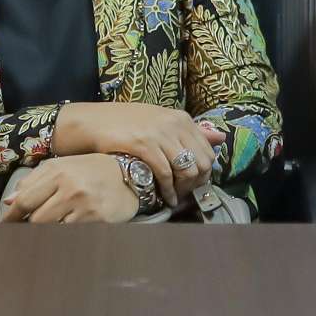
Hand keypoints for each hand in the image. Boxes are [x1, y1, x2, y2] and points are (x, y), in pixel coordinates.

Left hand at [0, 154, 139, 223]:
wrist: (131, 174)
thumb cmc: (93, 170)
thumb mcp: (64, 166)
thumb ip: (35, 180)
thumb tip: (11, 201)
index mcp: (57, 171)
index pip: (25, 199)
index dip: (11, 217)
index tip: (3, 226)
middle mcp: (70, 187)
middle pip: (35, 218)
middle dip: (25, 229)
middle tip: (18, 235)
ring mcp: (84, 205)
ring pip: (51, 229)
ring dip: (42, 235)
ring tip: (40, 236)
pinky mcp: (97, 220)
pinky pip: (71, 235)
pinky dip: (63, 237)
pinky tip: (63, 235)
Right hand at [54, 102, 224, 208]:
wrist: (93, 122)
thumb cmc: (126, 123)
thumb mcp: (161, 122)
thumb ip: (190, 132)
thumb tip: (221, 138)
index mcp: (182, 118)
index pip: (208, 151)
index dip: (204, 172)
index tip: (193, 184)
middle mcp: (175, 124)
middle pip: (201, 162)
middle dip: (196, 183)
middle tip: (184, 194)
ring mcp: (160, 134)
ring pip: (187, 169)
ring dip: (183, 189)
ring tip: (175, 197)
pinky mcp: (144, 145)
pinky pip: (166, 173)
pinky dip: (168, 190)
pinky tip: (164, 197)